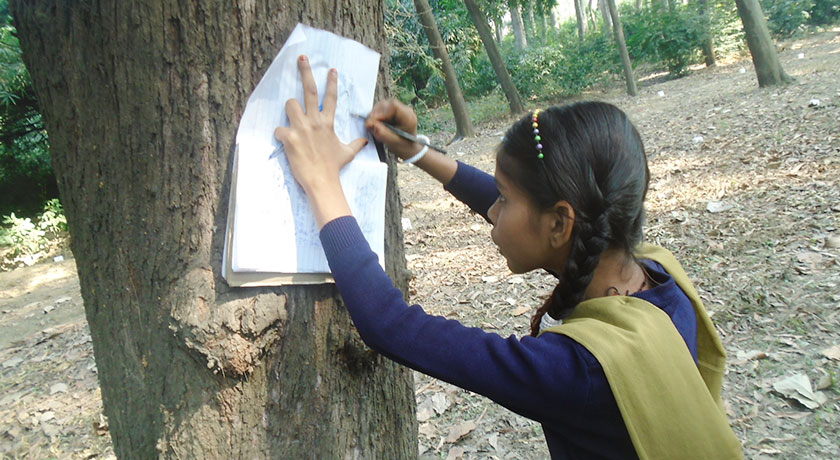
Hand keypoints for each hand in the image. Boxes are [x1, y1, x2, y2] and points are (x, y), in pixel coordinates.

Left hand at [274, 55, 367, 195]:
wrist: (322, 181)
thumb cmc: (334, 167)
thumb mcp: (347, 153)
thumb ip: (356, 144)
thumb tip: (366, 141)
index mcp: (328, 123)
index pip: (331, 97)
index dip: (331, 82)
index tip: (331, 69)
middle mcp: (315, 121)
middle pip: (309, 90)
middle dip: (305, 72)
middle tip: (301, 58)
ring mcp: (301, 128)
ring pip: (290, 104)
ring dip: (289, 109)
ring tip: (291, 118)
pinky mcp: (289, 137)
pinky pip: (279, 128)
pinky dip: (280, 134)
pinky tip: (284, 141)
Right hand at [365, 99, 423, 160]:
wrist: (408, 147)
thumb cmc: (403, 146)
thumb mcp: (393, 142)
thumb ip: (382, 133)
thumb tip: (369, 123)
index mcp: (409, 117)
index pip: (394, 106)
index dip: (381, 112)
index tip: (374, 121)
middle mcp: (405, 110)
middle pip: (386, 104)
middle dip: (376, 114)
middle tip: (371, 125)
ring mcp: (400, 109)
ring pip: (383, 105)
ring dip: (375, 114)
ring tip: (374, 126)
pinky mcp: (394, 110)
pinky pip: (382, 108)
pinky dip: (376, 115)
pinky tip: (377, 124)